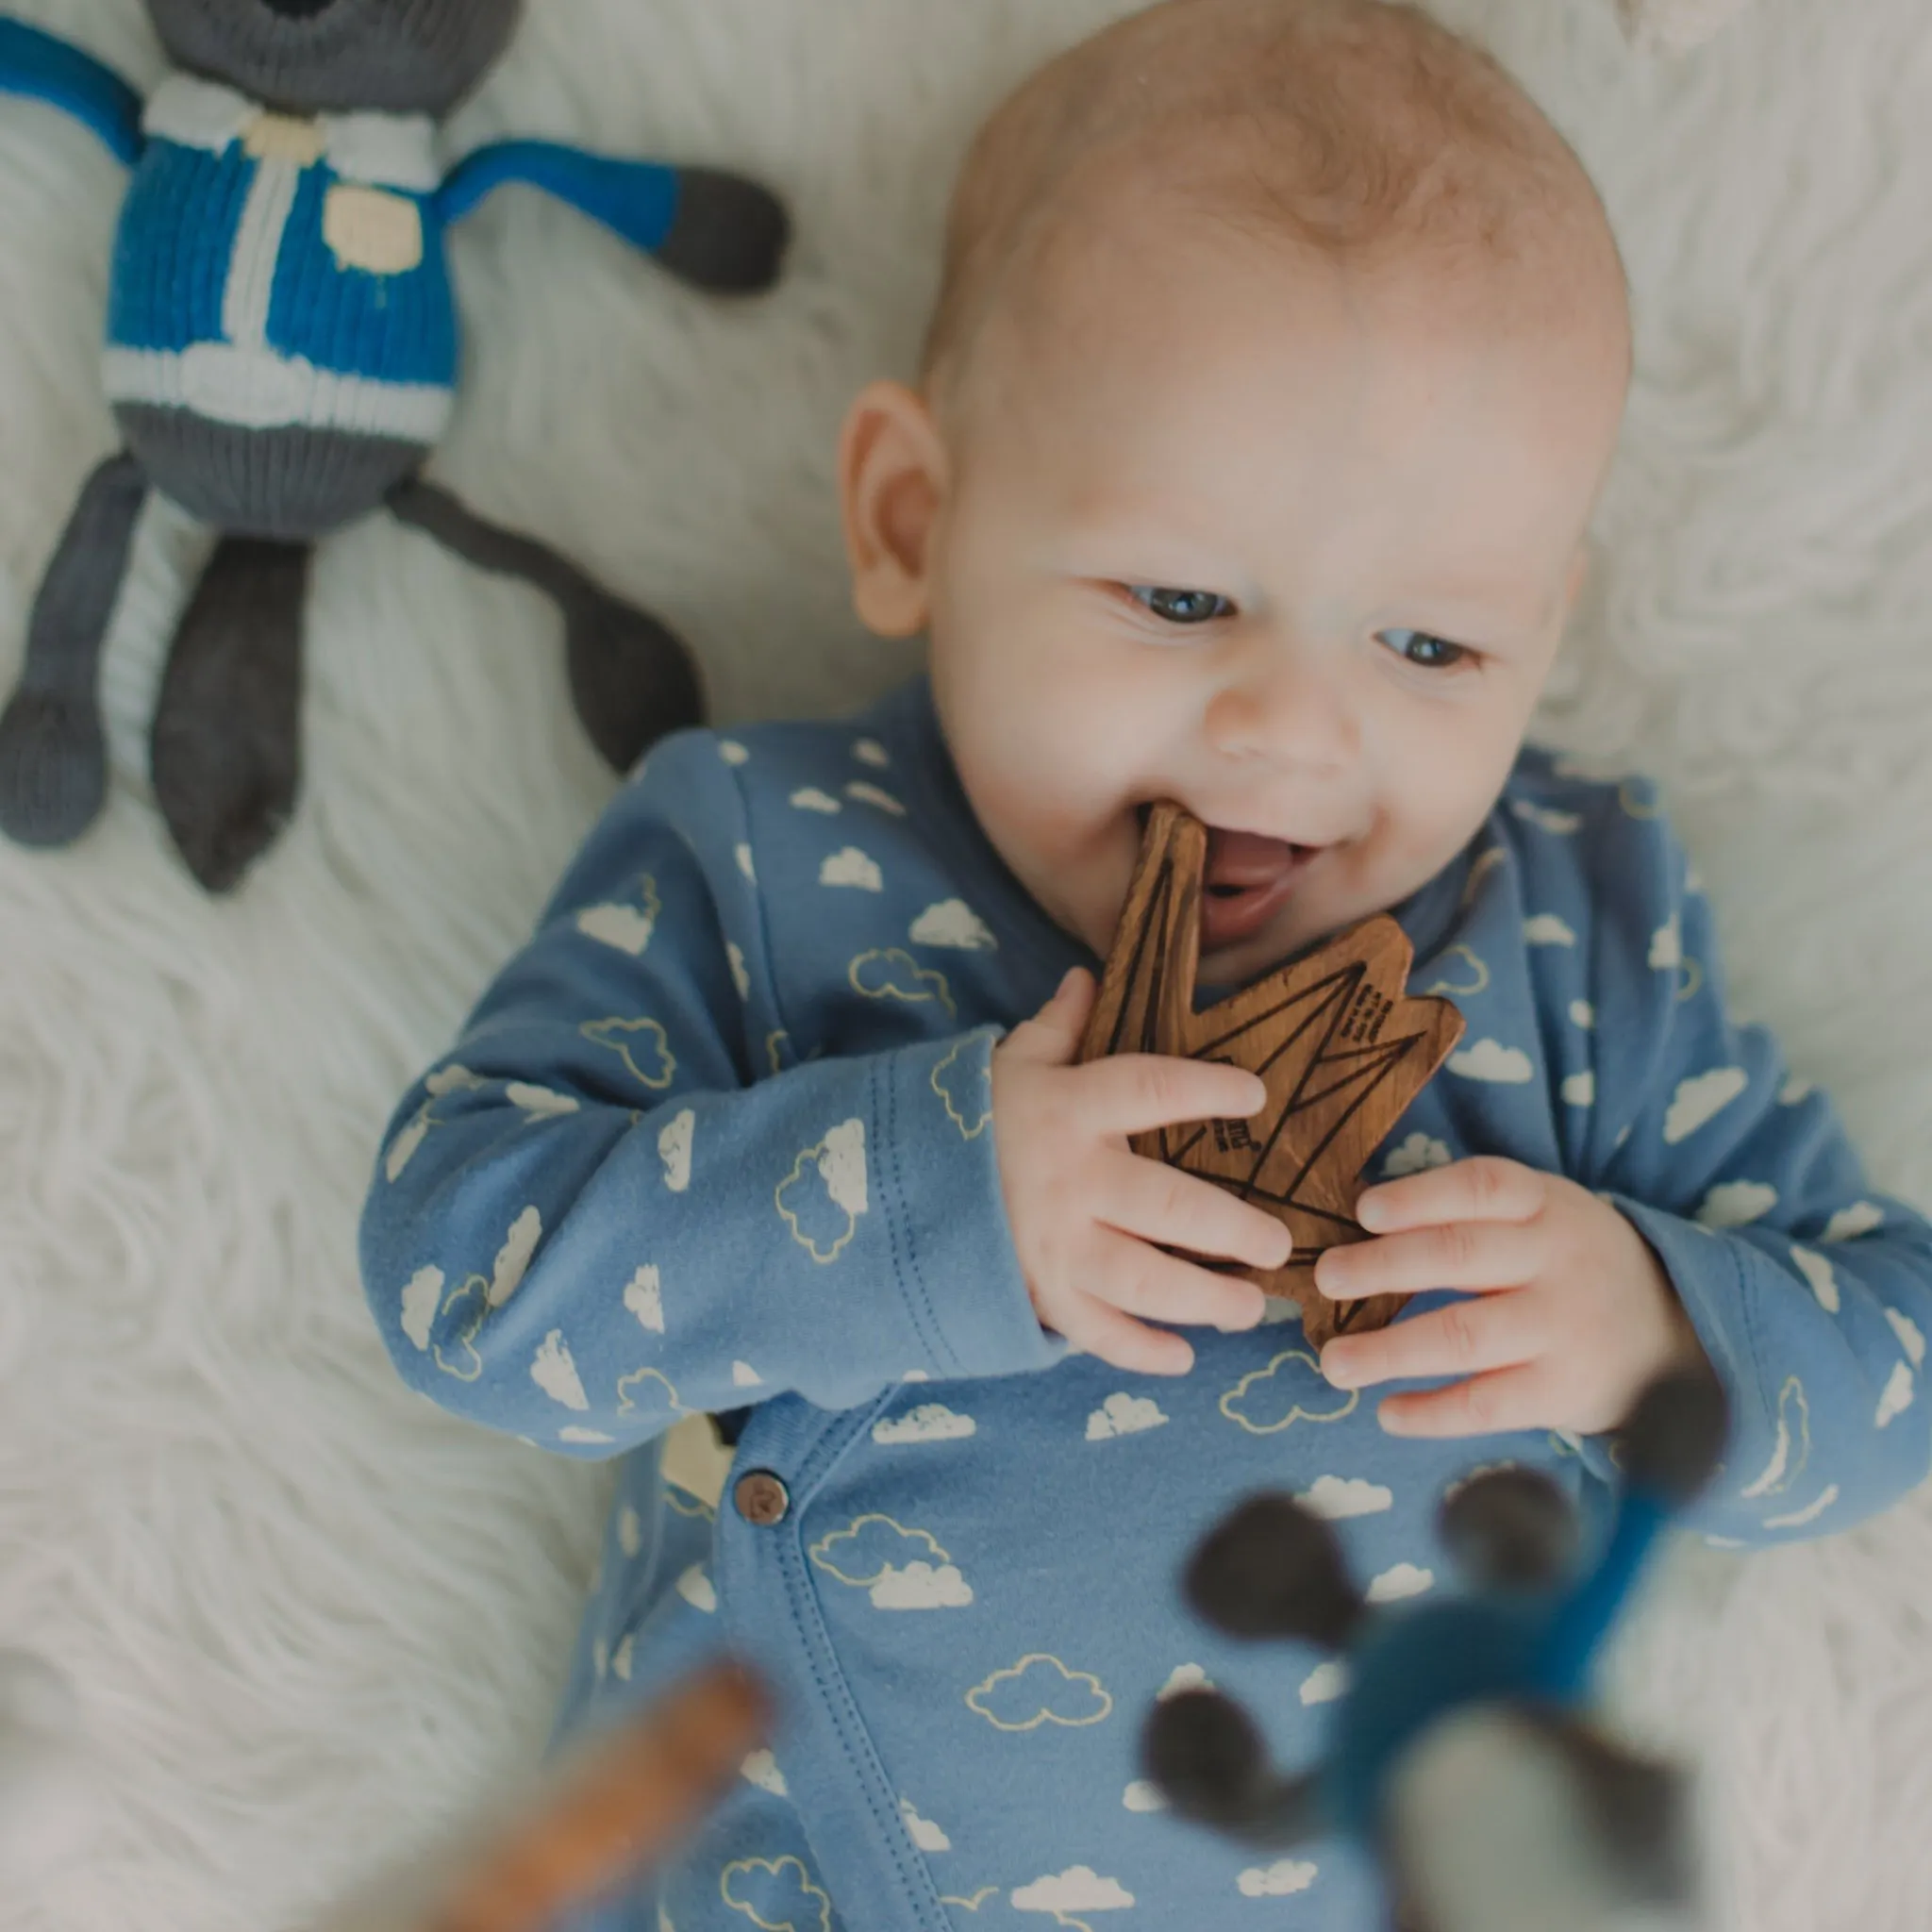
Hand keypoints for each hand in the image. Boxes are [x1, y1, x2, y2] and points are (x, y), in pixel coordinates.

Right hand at [992, 968, 1289, 1374]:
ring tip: (1250, 1308)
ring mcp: (1053, 1244)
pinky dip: (1138, 1351)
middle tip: (1277, 1245)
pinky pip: (1095, 1330)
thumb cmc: (965, 1118)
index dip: (1206, 1090)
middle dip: (1232, 1229)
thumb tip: (1087, 977)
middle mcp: (1071, 1180)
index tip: (1255, 1095)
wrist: (885, 1181)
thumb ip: (1056, 1027)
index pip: (1151, 1089)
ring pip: (1145, 1280)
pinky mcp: (1035, 1292)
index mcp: (1069, 1109)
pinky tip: (1181, 1358)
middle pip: (1169, 1205)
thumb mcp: (1007, 1063)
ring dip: (1205, 1300)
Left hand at [1313, 1156, 1706, 1437]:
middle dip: (1384, 1267)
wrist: (1672, 1333)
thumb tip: (1360, 1224)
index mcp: (1545, 1204)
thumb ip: (1470, 1214)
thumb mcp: (1542, 1216)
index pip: (1482, 1186)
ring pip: (1464, 1335)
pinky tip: (1388, 1413)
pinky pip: (1487, 1404)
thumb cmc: (1568, 1265)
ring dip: (1389, 1350)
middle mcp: (1557, 1260)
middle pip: (1460, 1256)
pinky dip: (1431, 1413)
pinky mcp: (1565, 1391)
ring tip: (1334, 1362)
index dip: (1419, 1197)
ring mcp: (1564, 1328)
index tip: (1364, 1211)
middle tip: (1325, 1277)